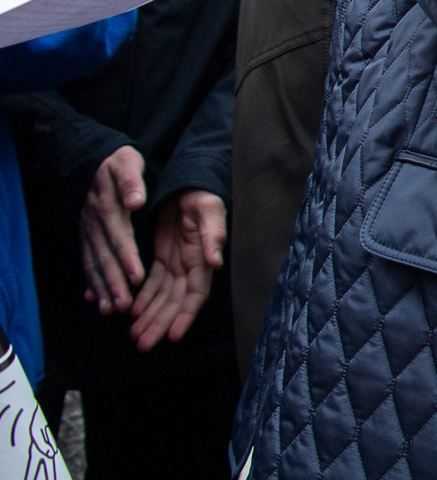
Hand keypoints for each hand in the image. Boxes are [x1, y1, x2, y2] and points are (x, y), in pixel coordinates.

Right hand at [81, 145, 145, 313]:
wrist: (93, 160)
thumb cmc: (118, 162)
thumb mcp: (127, 162)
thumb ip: (131, 181)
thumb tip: (136, 200)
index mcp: (108, 208)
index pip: (119, 237)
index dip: (127, 258)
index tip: (137, 277)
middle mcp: (95, 224)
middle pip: (104, 257)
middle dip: (113, 282)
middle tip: (122, 305)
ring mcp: (88, 232)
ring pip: (94, 263)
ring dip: (101, 287)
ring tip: (108, 309)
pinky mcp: (85, 236)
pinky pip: (86, 261)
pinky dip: (89, 281)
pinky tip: (92, 298)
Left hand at [128, 188, 225, 351]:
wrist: (186, 179)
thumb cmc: (200, 193)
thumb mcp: (208, 209)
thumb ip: (212, 234)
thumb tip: (216, 262)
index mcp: (202, 256)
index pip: (195, 293)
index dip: (185, 315)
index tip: (174, 336)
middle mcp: (191, 264)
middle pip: (175, 301)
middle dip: (161, 324)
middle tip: (143, 345)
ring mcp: (177, 261)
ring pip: (162, 296)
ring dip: (150, 316)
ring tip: (135, 336)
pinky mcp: (163, 256)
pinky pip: (153, 283)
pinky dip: (144, 298)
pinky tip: (133, 312)